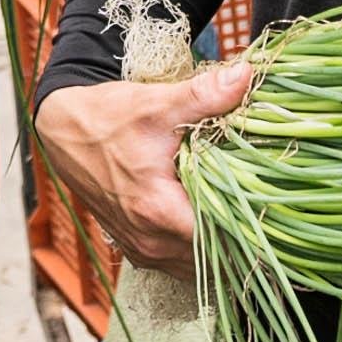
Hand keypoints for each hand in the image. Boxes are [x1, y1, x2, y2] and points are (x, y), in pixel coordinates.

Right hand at [35, 58, 255, 271]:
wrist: (63, 131)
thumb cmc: (108, 118)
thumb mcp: (157, 104)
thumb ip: (205, 95)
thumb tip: (246, 76)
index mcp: (159, 212)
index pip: (225, 240)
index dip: (256, 228)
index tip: (279, 209)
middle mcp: (151, 242)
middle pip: (216, 257)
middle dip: (243, 236)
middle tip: (270, 211)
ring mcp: (142, 250)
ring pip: (198, 266)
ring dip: (221, 246)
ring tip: (245, 218)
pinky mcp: (136, 249)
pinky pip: (179, 263)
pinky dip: (198, 249)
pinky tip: (212, 224)